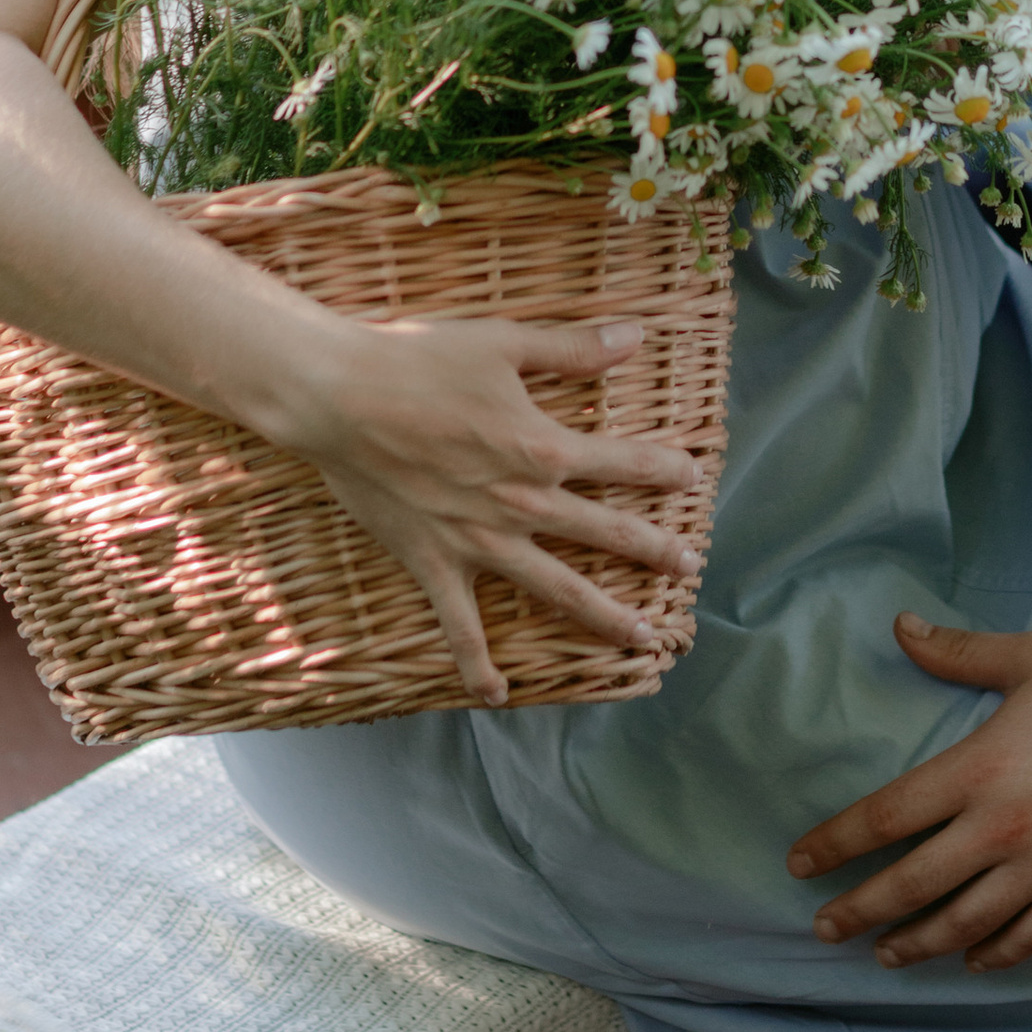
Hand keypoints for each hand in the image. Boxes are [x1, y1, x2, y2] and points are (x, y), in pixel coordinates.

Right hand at [287, 312, 708, 706]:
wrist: (337, 397)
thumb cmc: (418, 360)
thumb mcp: (503, 343)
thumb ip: (573, 348)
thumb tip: (636, 335)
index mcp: (543, 448)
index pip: (623, 463)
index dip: (663, 469)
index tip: (694, 476)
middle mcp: (521, 503)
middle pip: (605, 533)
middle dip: (654, 550)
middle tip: (692, 567)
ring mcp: (479, 541)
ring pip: (556, 588)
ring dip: (604, 615)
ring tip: (643, 638)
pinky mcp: (434, 562)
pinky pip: (461, 626)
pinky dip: (478, 665)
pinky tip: (496, 695)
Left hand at [786, 614, 1031, 971]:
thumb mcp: (1030, 658)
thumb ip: (958, 652)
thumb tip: (902, 628)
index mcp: (980, 769)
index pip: (885, 818)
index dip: (834, 844)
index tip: (801, 863)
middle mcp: (1002, 829)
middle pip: (910, 885)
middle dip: (859, 912)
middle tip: (825, 928)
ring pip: (962, 925)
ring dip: (914, 945)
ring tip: (885, 954)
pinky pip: (1026, 940)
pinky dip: (991, 956)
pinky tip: (970, 961)